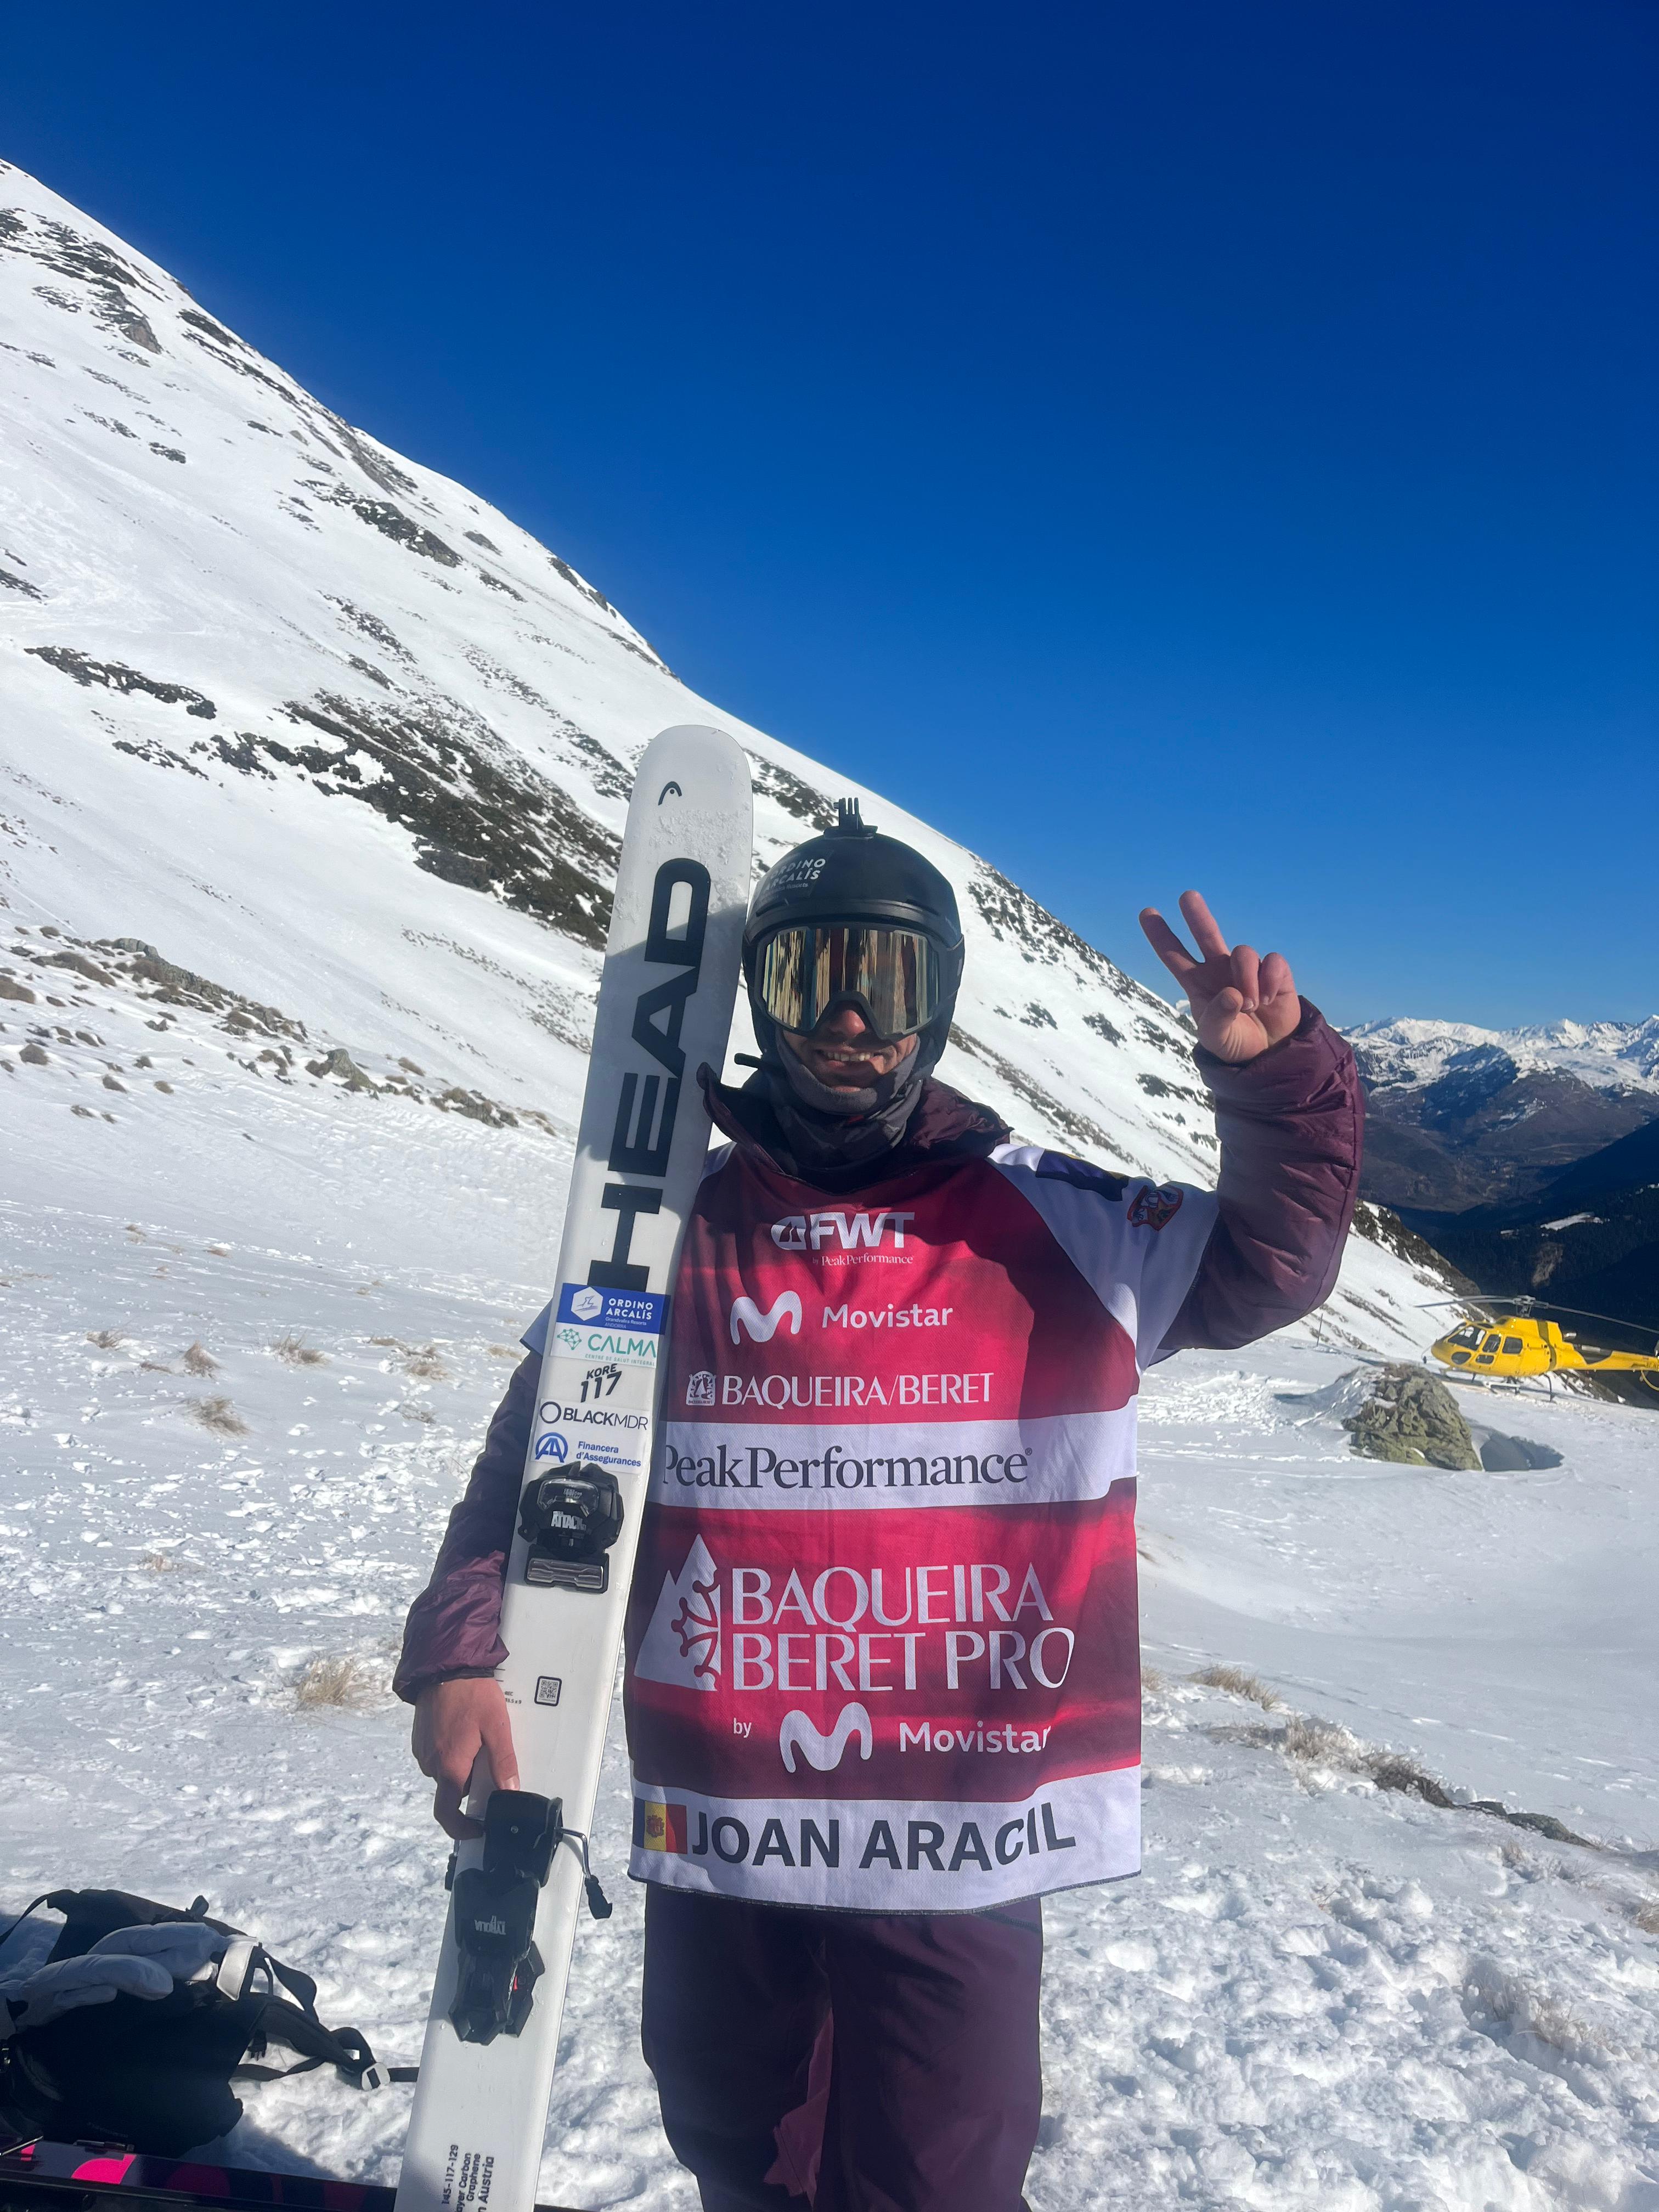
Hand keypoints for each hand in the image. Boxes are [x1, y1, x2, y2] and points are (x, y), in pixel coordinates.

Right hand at [412, 1677, 519, 1838]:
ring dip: (459, 1764)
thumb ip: (503, 1761)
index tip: (476, 1829)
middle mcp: (431, 1764)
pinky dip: (449, 1750)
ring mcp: (422, 1749)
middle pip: (452, 1788)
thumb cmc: (472, 1695)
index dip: (461, 1828)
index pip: (448, 1814)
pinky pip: (436, 1754)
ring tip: (477, 1738)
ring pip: (444, 1770)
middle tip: (487, 1761)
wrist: (443, 1664)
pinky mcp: (419, 1736)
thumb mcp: (497, 1727)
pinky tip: (462, 1729)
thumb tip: (510, 1791)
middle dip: (469, 1781)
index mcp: (450, 1767)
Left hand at [1138, 891, 1300, 1063]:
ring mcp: (1246, 969)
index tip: (1146, 913)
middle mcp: (1219, 969)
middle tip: (1187, 896)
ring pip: (1243, 953)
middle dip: (1197, 915)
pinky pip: (1272, 961)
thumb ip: (1218, 1017)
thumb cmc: (1234, 1043)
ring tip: (1252, 1006)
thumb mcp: (1217, 1038)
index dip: (1161, 935)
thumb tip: (1233, 993)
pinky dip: (1270, 980)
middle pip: (1206, 934)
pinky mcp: (1274, 973)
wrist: (1268, 1053)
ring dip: (1247, 979)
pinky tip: (1270, 999)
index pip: (1174, 955)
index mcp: (1197, 983)